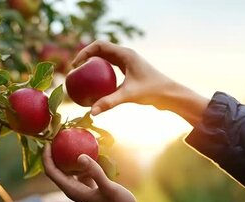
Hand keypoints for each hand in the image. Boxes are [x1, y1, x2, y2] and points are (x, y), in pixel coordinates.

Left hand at [43, 144, 140, 201]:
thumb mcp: (108, 188)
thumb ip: (95, 172)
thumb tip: (80, 156)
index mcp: (72, 190)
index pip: (51, 172)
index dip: (46, 157)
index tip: (48, 141)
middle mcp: (73, 189)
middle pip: (56, 169)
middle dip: (53, 153)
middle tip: (58, 136)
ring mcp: (80, 187)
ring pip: (68, 169)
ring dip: (67, 156)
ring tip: (69, 139)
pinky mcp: (89, 185)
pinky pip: (80, 169)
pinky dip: (80, 160)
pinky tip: (87, 148)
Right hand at [72, 40, 208, 124]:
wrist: (169, 94)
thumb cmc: (152, 91)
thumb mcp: (128, 95)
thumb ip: (109, 102)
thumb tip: (92, 112)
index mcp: (125, 54)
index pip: (100, 46)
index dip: (85, 52)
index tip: (76, 65)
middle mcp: (126, 55)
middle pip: (101, 50)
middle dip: (86, 57)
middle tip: (75, 71)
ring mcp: (128, 63)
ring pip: (105, 59)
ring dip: (93, 64)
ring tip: (82, 77)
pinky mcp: (129, 71)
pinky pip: (111, 69)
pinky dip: (101, 74)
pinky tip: (95, 87)